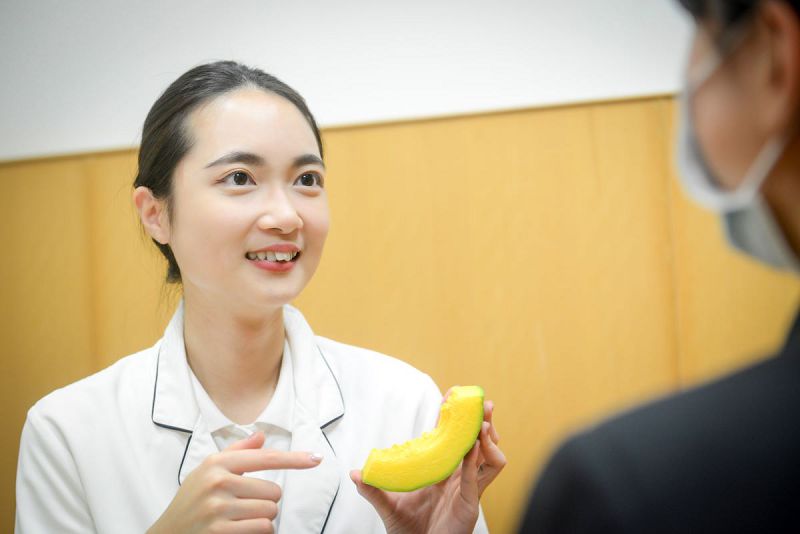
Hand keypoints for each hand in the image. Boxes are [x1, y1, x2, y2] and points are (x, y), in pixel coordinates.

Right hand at [148, 432, 321, 533]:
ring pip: (270, 513)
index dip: (294, 459)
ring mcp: (218, 508)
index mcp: (217, 463)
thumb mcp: (208, 470)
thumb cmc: (192, 500)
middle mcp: (218, 482)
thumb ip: (237, 453)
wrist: (166, 533)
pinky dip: (259, 532)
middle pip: (273, 492)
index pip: (265, 458)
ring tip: (239, 518)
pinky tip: (240, 530)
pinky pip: (263, 529)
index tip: (316, 459)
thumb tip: (260, 436)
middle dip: (265, 501)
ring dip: (263, 518)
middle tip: (243, 505)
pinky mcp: (220, 531)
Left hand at [350, 399, 505, 533]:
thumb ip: (373, 490)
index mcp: (443, 472)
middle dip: (482, 424)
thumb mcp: (388, 507)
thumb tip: (355, 473)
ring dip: (486, 441)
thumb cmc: (408, 532)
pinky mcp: (470, 506)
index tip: (454, 395)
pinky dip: (477, 464)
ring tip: (482, 425)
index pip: (452, 438)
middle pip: (478, 444)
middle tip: (483, 405)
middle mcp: (459, 478)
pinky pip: (478, 481)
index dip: (455, 417)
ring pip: (489, 460)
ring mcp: (468, 491)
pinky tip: (474, 448)